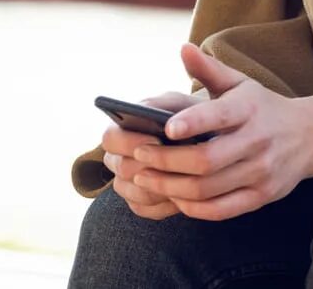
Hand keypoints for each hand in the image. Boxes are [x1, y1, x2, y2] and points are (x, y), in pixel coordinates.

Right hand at [101, 89, 207, 219]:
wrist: (202, 141)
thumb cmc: (185, 117)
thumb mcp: (174, 103)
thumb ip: (158, 104)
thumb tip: (147, 113)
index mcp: (118, 131)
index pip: (109, 139)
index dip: (130, 142)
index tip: (157, 140)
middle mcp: (116, 159)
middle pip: (122, 168)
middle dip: (150, 166)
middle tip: (178, 163)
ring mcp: (125, 184)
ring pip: (135, 193)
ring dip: (161, 186)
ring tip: (187, 178)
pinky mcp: (138, 203)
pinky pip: (145, 209)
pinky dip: (164, 204)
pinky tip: (184, 193)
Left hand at [124, 42, 312, 221]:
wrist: (311, 135)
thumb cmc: (263, 107)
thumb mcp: (240, 83)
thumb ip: (209, 68)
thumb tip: (183, 49)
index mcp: (249, 108)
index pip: (219, 116)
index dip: (192, 123)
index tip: (164, 128)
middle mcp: (258, 141)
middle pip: (206, 160)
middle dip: (166, 161)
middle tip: (137, 156)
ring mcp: (262, 172)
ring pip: (209, 188)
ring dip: (171, 186)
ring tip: (143, 178)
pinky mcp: (262, 196)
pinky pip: (221, 209)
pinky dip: (193, 207)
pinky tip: (173, 197)